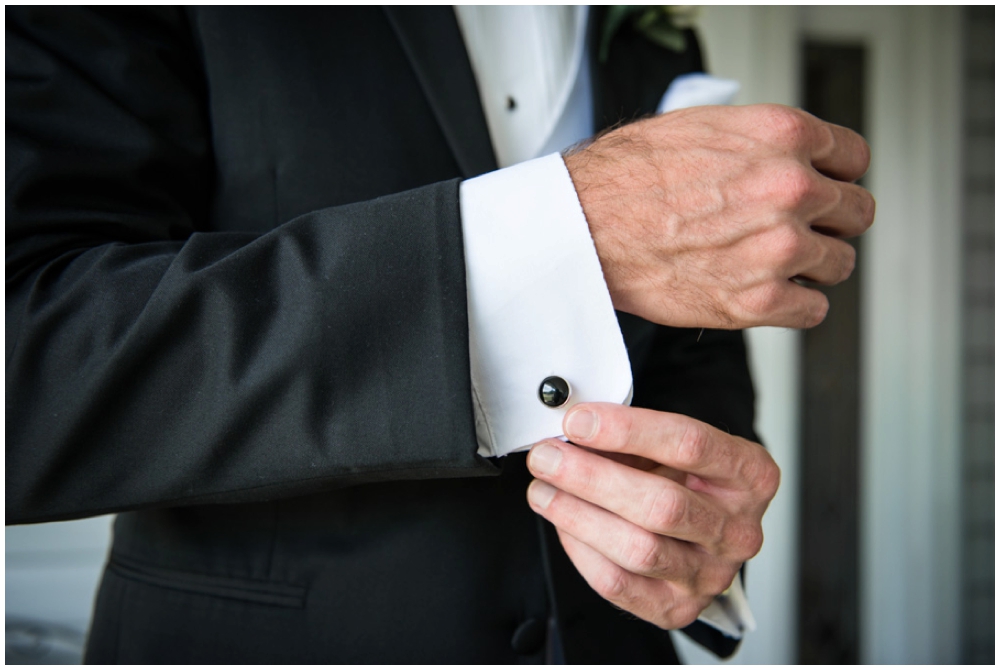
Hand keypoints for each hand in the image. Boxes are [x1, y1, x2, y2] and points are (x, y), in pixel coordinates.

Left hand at [525, 402, 778, 628]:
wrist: (700, 525)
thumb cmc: (680, 476)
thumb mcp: (666, 445)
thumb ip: (628, 437)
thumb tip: (571, 433)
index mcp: (750, 474)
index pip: (690, 445)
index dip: (627, 431)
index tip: (577, 422)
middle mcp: (739, 529)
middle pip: (662, 505)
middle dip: (592, 479)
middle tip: (547, 458)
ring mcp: (712, 574)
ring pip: (639, 549)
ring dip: (578, 515)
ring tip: (542, 489)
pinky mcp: (678, 607)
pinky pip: (620, 583)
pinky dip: (581, 550)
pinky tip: (563, 523)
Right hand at [564, 104, 873, 328]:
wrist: (586, 224)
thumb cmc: (629, 177)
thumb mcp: (706, 126)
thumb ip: (764, 141)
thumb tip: (795, 158)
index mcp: (784, 136)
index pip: (854, 159)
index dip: (835, 176)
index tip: (821, 191)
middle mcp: (792, 187)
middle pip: (856, 213)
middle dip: (828, 222)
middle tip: (793, 229)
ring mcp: (780, 246)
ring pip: (840, 264)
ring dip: (811, 266)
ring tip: (768, 262)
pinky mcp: (759, 300)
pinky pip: (814, 310)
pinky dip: (794, 304)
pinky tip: (763, 290)